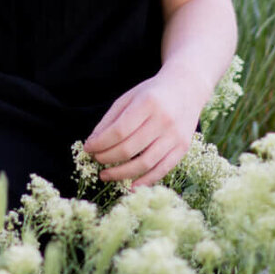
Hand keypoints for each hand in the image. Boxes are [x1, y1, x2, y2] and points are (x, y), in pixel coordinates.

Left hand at [82, 69, 201, 188]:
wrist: (186, 87)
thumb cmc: (152, 93)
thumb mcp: (129, 97)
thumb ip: (111, 119)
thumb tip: (93, 142)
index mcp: (147, 103)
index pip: (118, 131)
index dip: (100, 143)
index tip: (88, 148)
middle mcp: (163, 120)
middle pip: (129, 148)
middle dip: (107, 158)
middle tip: (96, 160)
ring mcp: (175, 136)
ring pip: (145, 163)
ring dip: (121, 173)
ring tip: (106, 174)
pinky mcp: (183, 148)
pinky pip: (162, 169)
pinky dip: (145, 181)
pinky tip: (130, 186)